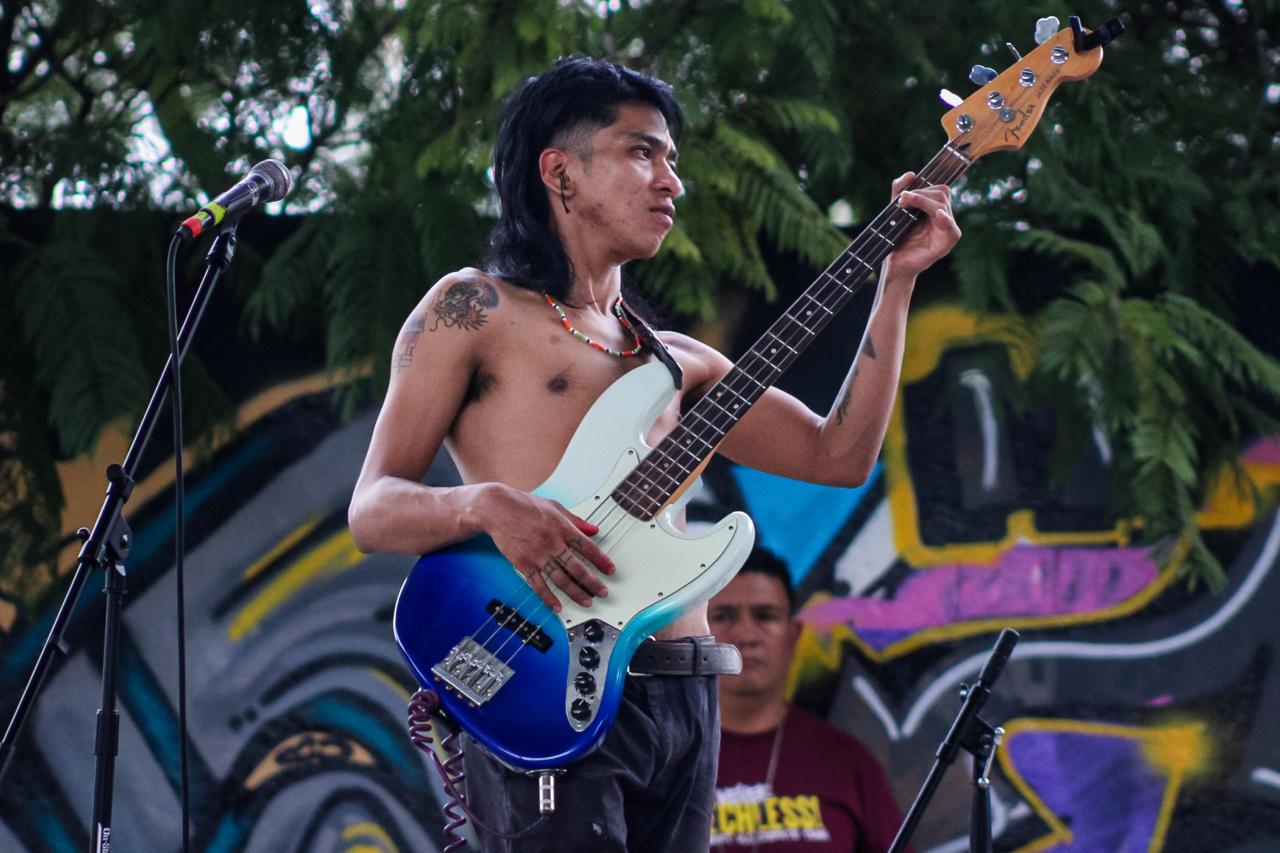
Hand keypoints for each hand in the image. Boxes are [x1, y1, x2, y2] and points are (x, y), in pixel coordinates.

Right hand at [478, 484, 614, 611]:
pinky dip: (548, 598)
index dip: (602, 560)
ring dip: (576, 593)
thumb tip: (594, 529)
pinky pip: (539, 585)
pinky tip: (557, 606)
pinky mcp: (524, 564)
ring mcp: (538, 555)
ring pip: (561, 579)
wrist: (497, 508)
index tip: (610, 570)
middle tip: (603, 592)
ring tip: (586, 601)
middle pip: (578, 567)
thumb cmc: (525, 504)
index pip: (588, 547)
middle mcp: (553, 543)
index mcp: (563, 527)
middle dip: (593, 582)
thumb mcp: (555, 506)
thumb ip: (576, 520)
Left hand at [881, 172, 961, 283]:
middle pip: (942, 194)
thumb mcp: (894, 211)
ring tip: (906, 203)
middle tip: (903, 199)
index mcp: (934, 210)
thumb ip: (899, 191)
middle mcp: (943, 218)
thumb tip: (911, 174)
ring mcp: (946, 230)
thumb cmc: (895, 239)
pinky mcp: (945, 244)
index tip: (903, 194)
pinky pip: (952, 230)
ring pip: (943, 206)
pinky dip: (946, 220)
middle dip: (921, 193)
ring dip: (923, 201)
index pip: (938, 189)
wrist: (893, 263)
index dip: (923, 187)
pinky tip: (937, 215)